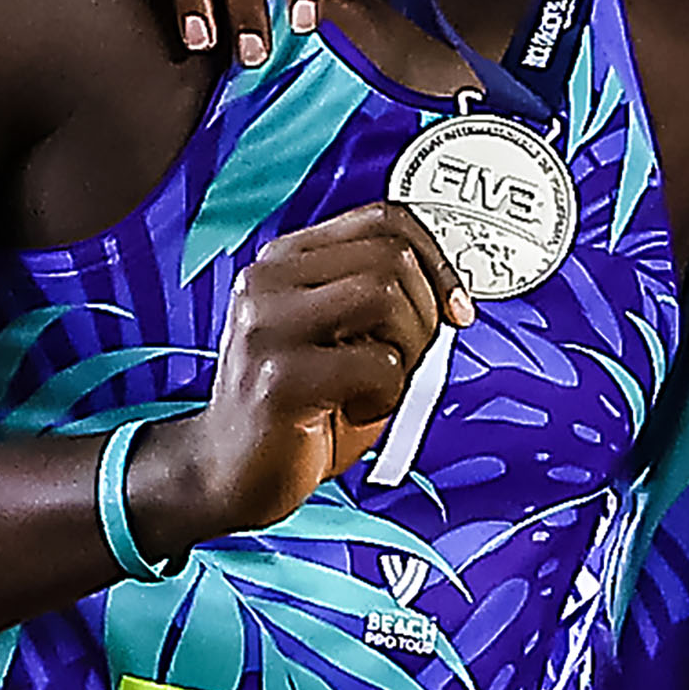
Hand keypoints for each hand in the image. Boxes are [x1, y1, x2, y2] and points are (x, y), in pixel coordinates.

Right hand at [132, 205, 462, 550]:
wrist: (232, 472)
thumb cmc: (298, 409)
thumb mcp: (345, 338)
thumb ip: (385, 300)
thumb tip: (452, 291)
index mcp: (286, 261)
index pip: (384, 218)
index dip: (438, 259)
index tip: (457, 306)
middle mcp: (267, 281)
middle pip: (392, 256)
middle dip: (426, 313)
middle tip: (406, 359)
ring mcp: (264, 325)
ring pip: (385, 294)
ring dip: (408, 349)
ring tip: (376, 383)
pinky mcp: (277, 376)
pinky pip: (378, 363)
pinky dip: (388, 395)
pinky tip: (352, 409)